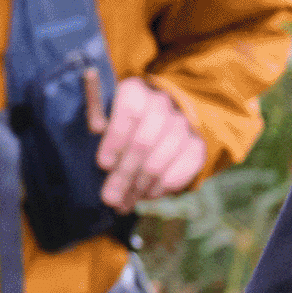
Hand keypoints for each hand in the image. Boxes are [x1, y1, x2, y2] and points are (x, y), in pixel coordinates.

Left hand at [97, 77, 208, 210]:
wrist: (160, 123)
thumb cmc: (121, 123)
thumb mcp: (103, 114)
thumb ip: (96, 113)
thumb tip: (94, 117)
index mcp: (135, 91)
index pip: (130, 114)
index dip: (116, 141)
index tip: (103, 165)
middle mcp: (163, 105)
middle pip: (143, 144)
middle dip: (123, 175)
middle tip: (110, 198)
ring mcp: (183, 126)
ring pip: (159, 163)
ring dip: (138, 187)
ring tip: (124, 201)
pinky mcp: (197, 147)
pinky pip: (179, 173)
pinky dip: (160, 189)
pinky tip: (146, 194)